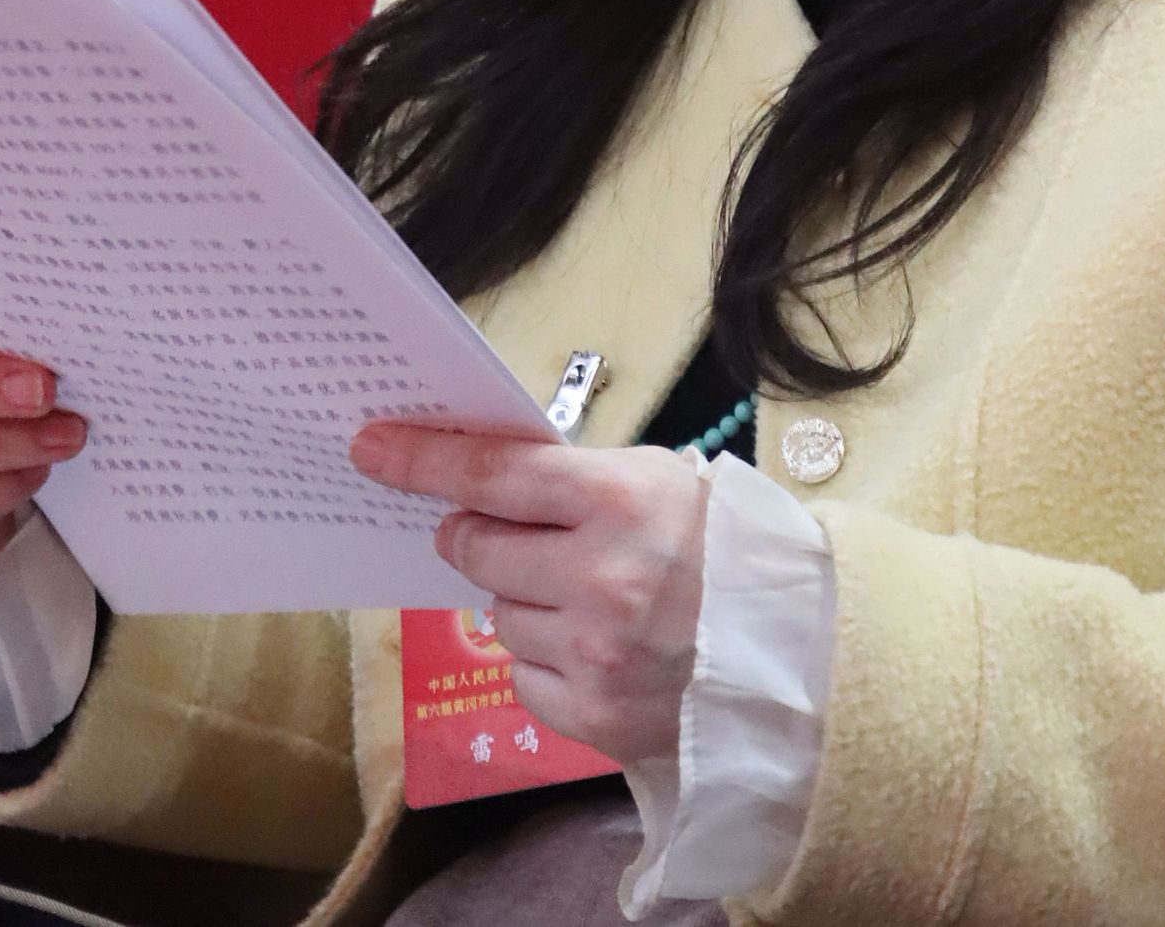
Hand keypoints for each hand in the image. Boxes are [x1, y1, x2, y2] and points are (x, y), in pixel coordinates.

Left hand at [354, 423, 706, 766]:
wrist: (793, 650)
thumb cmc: (717, 546)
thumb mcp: (653, 481)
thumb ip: (568, 482)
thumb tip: (475, 484)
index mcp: (618, 501)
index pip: (492, 475)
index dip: (423, 460)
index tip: (371, 448)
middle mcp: (600, 578)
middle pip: (477, 549)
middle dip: (475, 535)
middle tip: (496, 531)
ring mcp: (594, 655)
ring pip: (498, 614)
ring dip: (522, 600)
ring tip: (584, 598)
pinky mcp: (592, 717)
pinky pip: (524, 676)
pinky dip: (545, 659)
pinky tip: (594, 648)